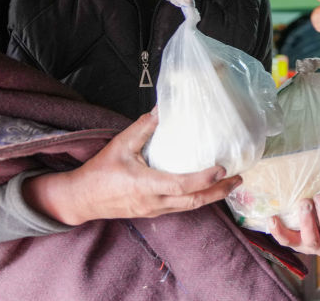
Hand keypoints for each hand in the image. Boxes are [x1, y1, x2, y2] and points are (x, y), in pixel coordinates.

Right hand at [22, 109, 241, 225]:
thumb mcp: (120, 145)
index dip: (204, 179)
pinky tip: (206, 190)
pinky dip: (197, 199)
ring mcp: (154, 210)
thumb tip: (163, 108)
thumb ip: (143, 127)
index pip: (181, 186)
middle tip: (238, 179)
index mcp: (146, 185)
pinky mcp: (152, 212)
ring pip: (189, 207)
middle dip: (218, 192)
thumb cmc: (99, 171)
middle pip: (194, 202)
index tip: (221, 169)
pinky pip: (180, 208)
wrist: (80, 199)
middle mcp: (154, 202)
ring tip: (230, 184)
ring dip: (211, 197)